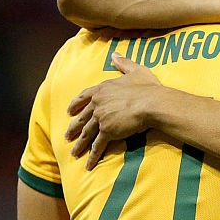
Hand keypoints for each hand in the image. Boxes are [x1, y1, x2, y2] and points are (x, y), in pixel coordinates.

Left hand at [66, 53, 162, 169]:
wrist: (152, 102)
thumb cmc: (148, 87)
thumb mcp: (135, 70)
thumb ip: (123, 63)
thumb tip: (114, 54)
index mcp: (103, 89)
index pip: (84, 96)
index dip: (76, 104)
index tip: (69, 111)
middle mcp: (98, 103)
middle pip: (82, 118)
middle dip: (74, 128)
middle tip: (67, 136)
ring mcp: (101, 117)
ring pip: (87, 133)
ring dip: (80, 145)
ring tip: (74, 153)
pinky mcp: (107, 131)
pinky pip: (97, 145)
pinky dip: (92, 156)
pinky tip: (88, 165)